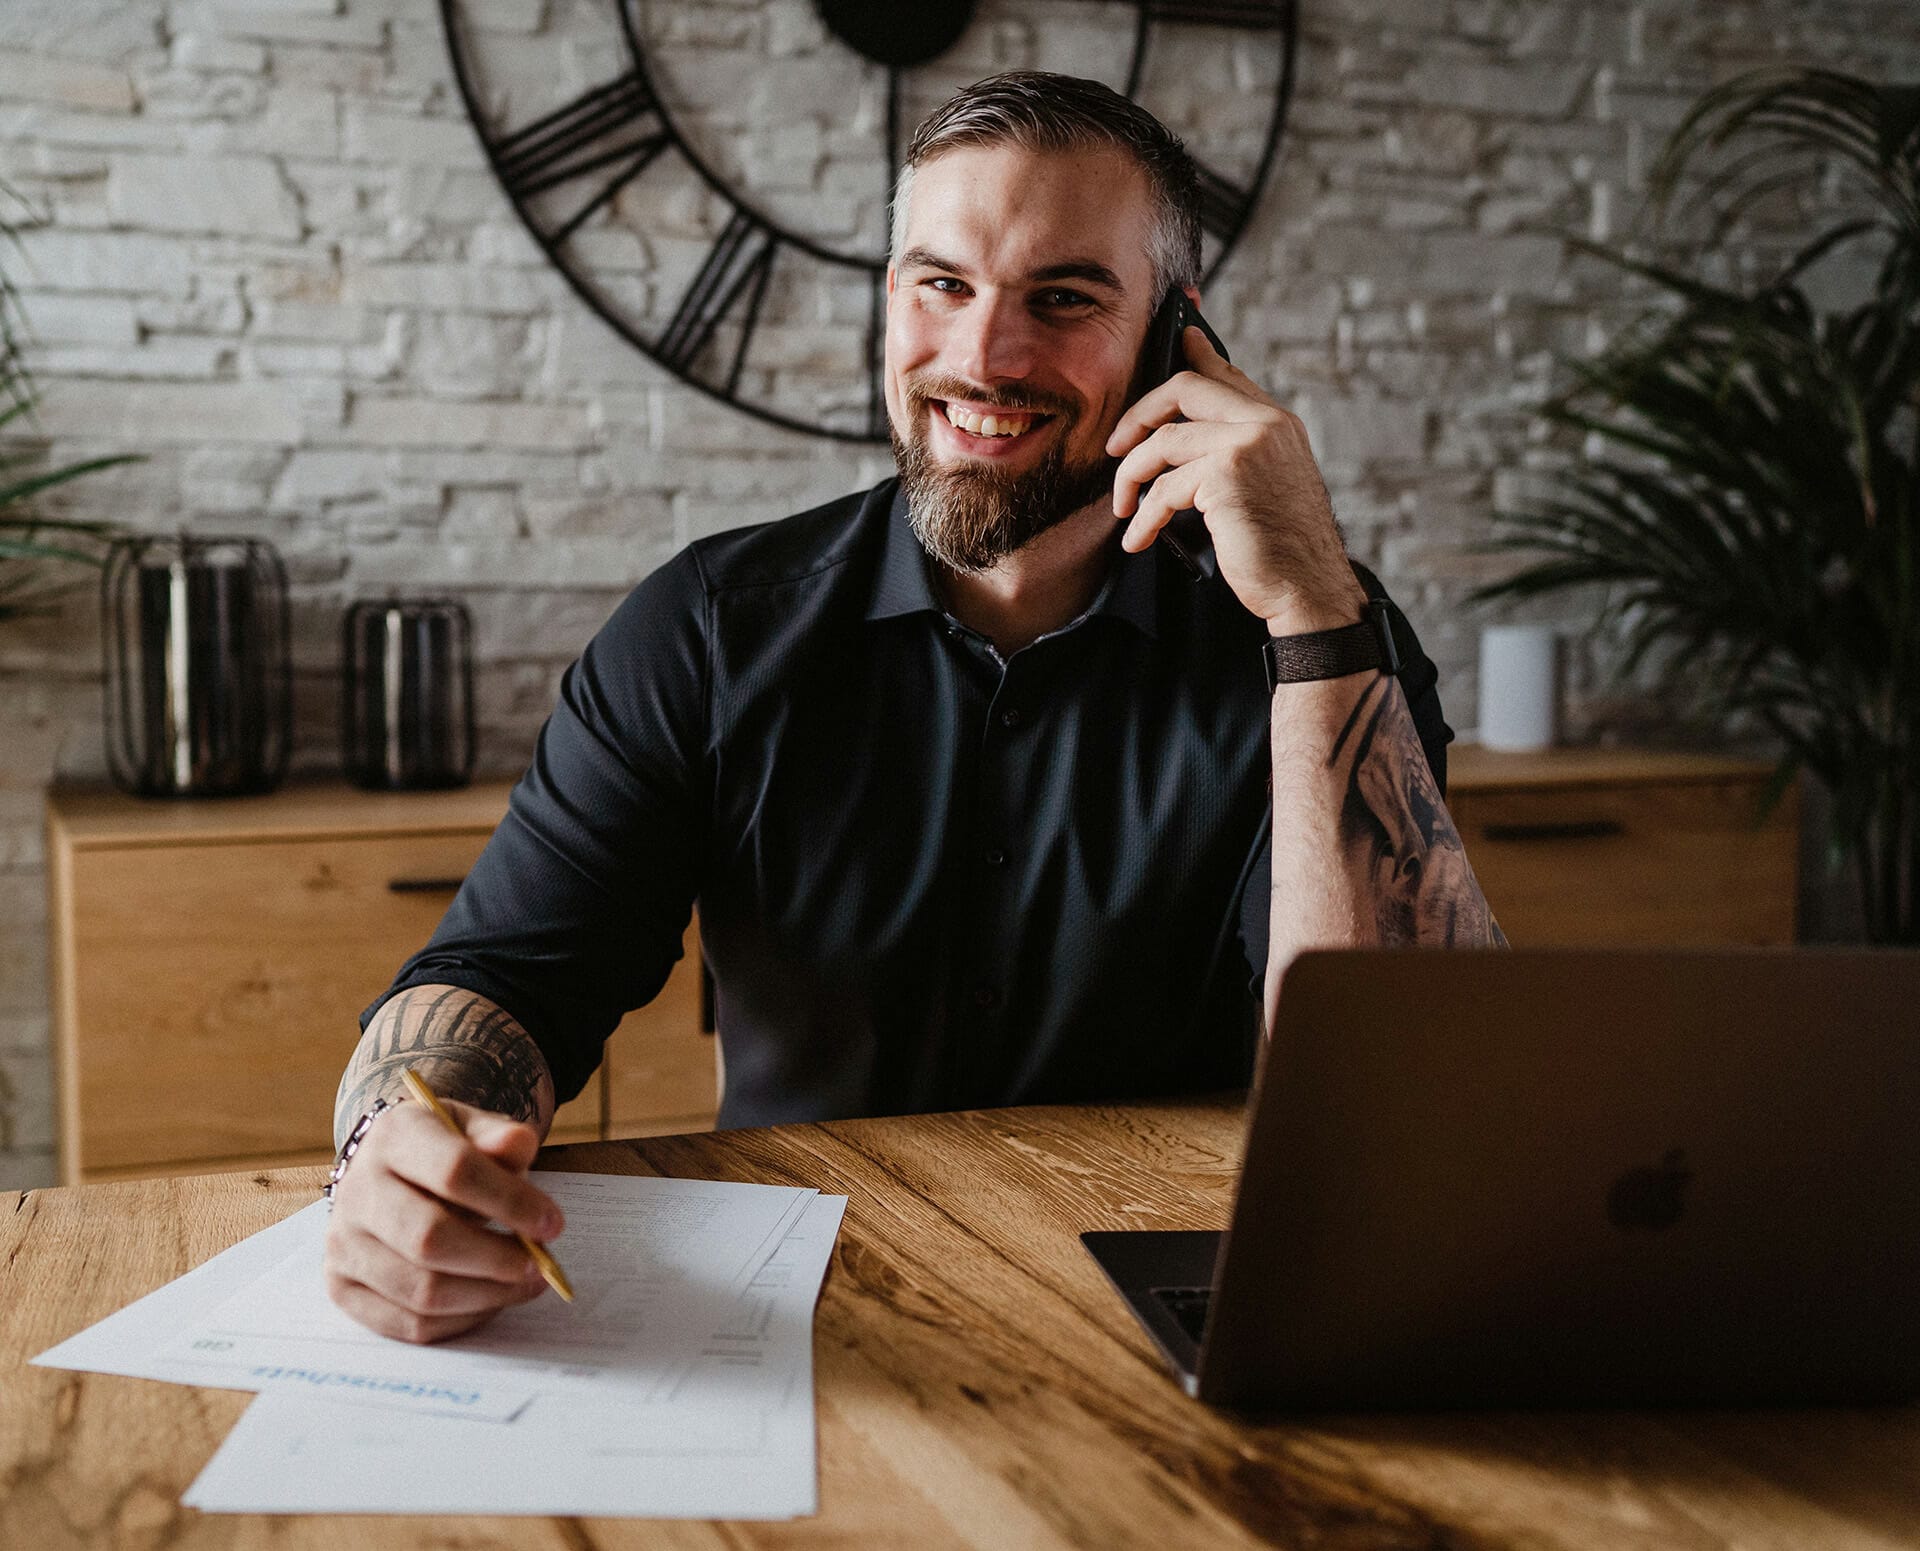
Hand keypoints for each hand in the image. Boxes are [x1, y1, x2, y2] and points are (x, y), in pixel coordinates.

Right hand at [323, 1097, 563, 1343]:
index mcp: (393, 1137)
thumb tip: (519, 1146)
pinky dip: (461, 1321)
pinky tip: (490, 1301)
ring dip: (487, 1295)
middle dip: (497, 1259)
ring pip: (421, 1291)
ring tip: (525, 1283)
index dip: (510, 1201)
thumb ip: (499, 1137)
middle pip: (430, 1239)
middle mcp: (357, 1190)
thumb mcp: (473, 1128)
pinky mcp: (342, 1287)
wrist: (390, 1170)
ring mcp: (343, 1243)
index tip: (552, 1223)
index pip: (454, 1171)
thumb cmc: (444, 1150)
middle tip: (541, 1265)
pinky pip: (408, 1324)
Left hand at [1107, 325, 1367, 632]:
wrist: (1308, 587)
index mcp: (1277, 422)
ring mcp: (1246, 444)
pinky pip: (1163, 487)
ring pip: (1163, 439)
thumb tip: (1188, 440)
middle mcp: (1265, 423)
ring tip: (1123, 507)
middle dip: (1138, 414)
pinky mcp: (1225, 475)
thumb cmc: (1283, 548)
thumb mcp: (1267, 486)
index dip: (1195, 350)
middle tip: (1115, 448)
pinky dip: (1143, 517)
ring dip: (1131, 475)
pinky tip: (1137, 539)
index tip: (1177, 336)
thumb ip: (1238, 452)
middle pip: (1184, 387)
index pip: (1227, 373)